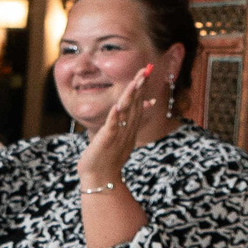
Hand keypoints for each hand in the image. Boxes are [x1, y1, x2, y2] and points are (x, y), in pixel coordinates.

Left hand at [77, 65, 154, 188]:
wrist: (101, 178)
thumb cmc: (109, 157)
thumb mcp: (124, 137)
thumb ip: (133, 121)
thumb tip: (146, 106)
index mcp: (130, 127)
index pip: (139, 103)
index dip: (142, 87)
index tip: (146, 72)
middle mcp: (127, 129)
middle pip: (136, 104)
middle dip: (140, 86)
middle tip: (146, 70)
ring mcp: (118, 134)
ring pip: (127, 112)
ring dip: (131, 96)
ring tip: (136, 81)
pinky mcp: (107, 140)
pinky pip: (112, 126)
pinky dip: (115, 116)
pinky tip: (118, 106)